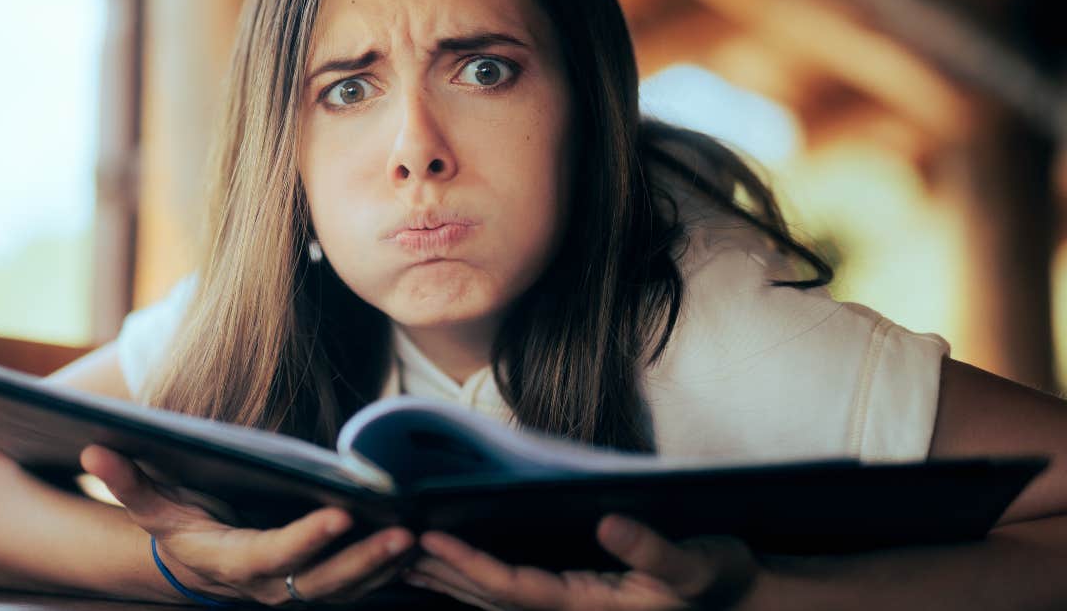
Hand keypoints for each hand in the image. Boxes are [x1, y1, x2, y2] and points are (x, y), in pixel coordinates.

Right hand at [81, 444, 413, 605]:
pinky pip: (361, 587)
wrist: (196, 568)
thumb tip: (93, 445)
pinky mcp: (319, 586)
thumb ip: (127, 481)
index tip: (340, 515)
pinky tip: (424, 548)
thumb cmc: (178, 526)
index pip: (272, 556)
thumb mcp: (151, 506)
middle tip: (403, 533)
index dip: (306, 541)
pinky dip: (392, 572)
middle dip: (364, 561)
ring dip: (386, 568)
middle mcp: (268, 585)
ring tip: (422, 538)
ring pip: (348, 590)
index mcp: (231, 561)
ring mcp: (297, 591)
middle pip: (322, 582)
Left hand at [405, 515, 758, 609]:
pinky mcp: (573, 602)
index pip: (512, 587)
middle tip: (388, 546)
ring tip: (401, 556)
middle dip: (439, 572)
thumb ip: (653, 551)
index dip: (469, 564)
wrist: (740, 601)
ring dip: (447, 579)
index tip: (429, 540)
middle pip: (488, 597)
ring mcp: (570, 610)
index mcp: (588, 606)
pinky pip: (510, 596)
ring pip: (492, 600)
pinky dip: (473, 580)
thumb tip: (609, 524)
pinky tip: (451, 568)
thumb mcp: (696, 564)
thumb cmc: (719, 580)